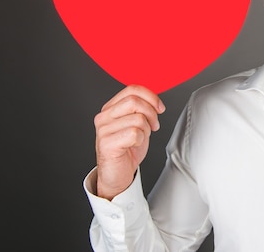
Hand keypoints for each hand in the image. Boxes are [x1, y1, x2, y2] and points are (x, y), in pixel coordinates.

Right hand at [94, 85, 165, 199]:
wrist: (117, 175)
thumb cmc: (127, 149)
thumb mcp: (136, 123)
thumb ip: (141, 109)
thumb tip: (154, 98)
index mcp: (110, 108)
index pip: (132, 89)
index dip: (151, 96)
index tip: (160, 108)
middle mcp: (104, 117)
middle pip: (135, 101)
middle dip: (151, 113)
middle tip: (154, 125)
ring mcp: (103, 130)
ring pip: (137, 118)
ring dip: (146, 129)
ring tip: (142, 137)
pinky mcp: (106, 144)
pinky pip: (134, 134)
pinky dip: (141, 140)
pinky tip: (135, 145)